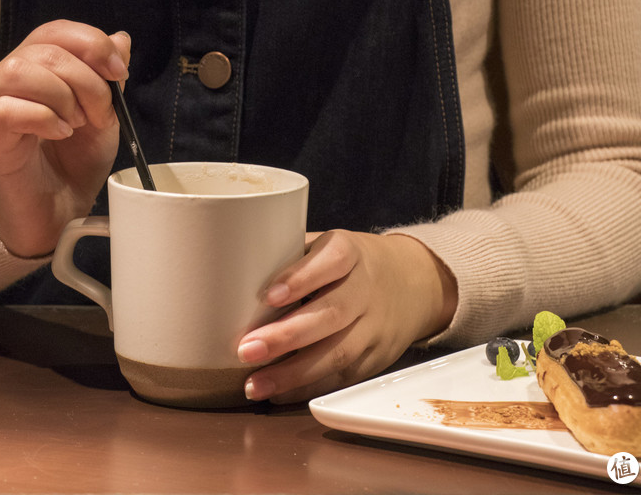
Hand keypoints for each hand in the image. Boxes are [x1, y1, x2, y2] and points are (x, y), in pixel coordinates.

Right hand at [0, 20, 130, 257]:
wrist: (57, 214)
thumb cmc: (74, 163)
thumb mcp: (105, 117)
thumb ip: (110, 78)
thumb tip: (121, 39)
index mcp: (37, 67)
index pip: (56, 31)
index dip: (91, 43)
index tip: (119, 72)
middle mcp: (8, 78)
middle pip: (44, 50)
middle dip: (86, 80)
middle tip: (100, 115)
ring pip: (19, 71)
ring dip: (62, 95)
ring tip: (76, 124)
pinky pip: (7, 109)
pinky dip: (44, 118)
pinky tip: (60, 134)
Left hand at [237, 230, 456, 403]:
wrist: (413, 283)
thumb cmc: (349, 264)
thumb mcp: (327, 246)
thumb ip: (288, 257)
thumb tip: (227, 274)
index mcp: (350, 252)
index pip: (331, 261)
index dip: (300, 277)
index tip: (268, 295)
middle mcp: (366, 289)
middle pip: (330, 314)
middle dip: (286, 336)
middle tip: (246, 349)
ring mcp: (375, 326)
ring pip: (338, 353)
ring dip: (293, 373)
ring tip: (254, 385)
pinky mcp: (376, 357)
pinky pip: (343, 377)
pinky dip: (309, 388)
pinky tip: (278, 393)